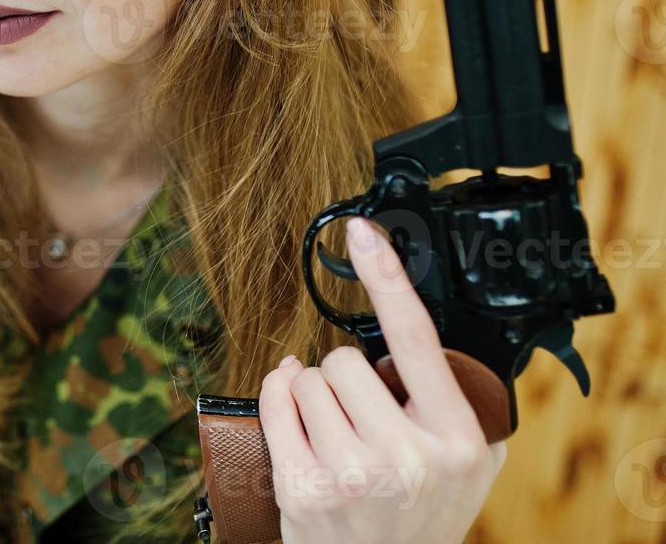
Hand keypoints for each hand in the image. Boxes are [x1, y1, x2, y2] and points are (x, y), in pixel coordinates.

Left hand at [259, 216, 507, 543]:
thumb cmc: (424, 517)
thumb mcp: (471, 464)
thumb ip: (464, 401)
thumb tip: (436, 330)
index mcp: (457, 440)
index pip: (419, 340)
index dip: (389, 277)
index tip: (364, 232)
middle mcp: (407, 457)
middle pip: (345, 359)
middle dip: (343, 377)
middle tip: (359, 418)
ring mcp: (352, 474)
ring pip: (306, 378)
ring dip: (312, 394)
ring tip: (335, 435)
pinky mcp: (304, 488)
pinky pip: (276, 402)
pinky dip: (279, 399)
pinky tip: (296, 420)